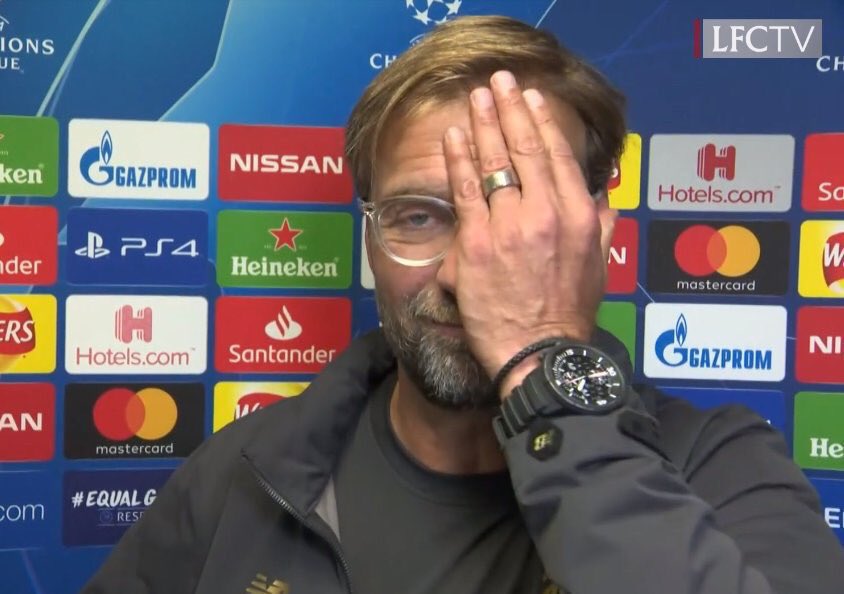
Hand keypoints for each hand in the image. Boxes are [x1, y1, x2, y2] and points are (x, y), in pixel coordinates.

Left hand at [441, 70, 616, 395]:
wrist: (541, 353)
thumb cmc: (568, 314)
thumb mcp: (598, 265)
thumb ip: (601, 224)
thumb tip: (605, 197)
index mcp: (578, 215)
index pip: (559, 156)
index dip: (542, 122)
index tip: (531, 99)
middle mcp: (546, 212)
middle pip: (525, 149)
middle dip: (510, 109)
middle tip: (499, 82)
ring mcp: (510, 226)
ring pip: (495, 164)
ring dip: (484, 123)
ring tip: (477, 97)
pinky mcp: (478, 243)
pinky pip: (466, 191)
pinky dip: (460, 159)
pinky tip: (456, 136)